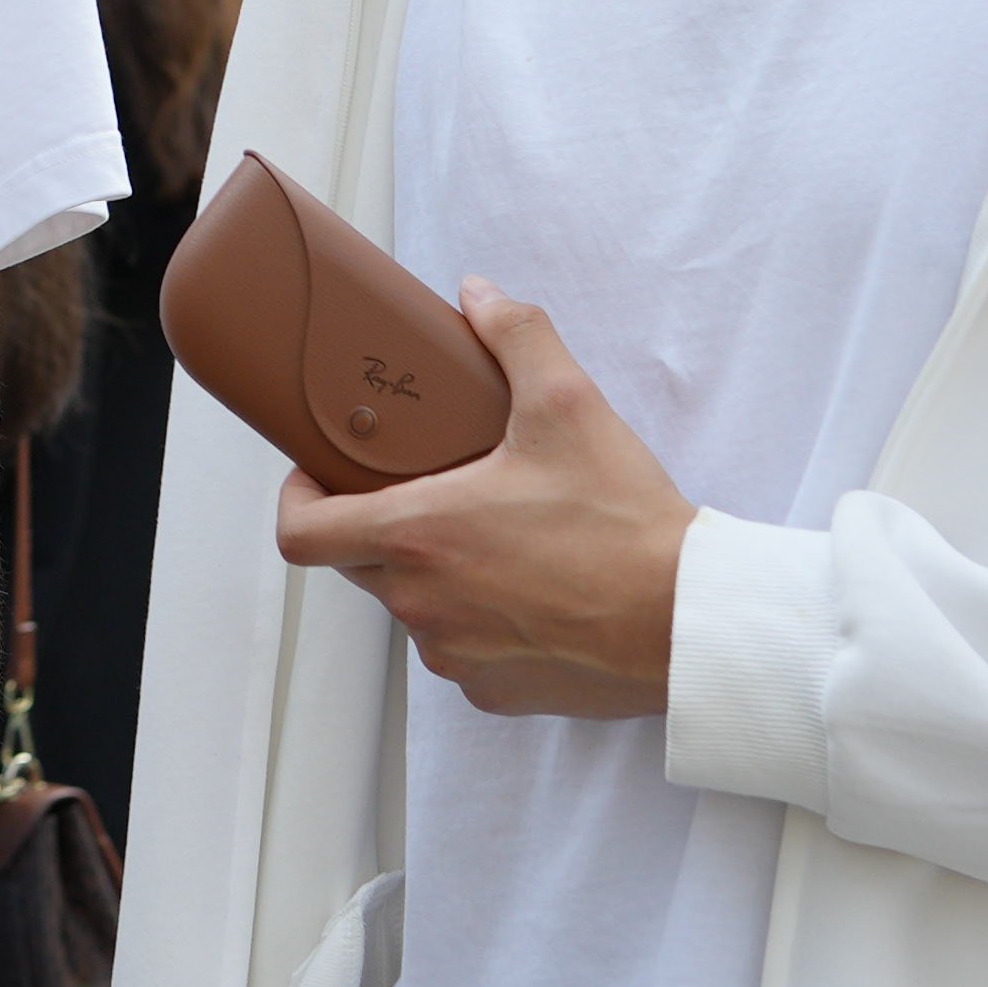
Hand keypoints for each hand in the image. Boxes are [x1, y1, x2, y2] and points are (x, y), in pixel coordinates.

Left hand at [268, 285, 690, 717]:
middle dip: (378, 523)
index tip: (321, 477)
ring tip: (490, 537)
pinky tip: (526, 590)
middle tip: (427, 487)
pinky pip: (460, 650)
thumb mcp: (569, 406)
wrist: (688, 621)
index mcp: (419, 534)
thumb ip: (515, 337)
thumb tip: (481, 295)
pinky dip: (478, 621)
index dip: (299, 500)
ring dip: (433, 573)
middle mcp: (423, 603)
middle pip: (357, 563)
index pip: (302, 532)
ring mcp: (455, 654)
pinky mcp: (493, 691)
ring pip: (412, 607)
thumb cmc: (625, 525)